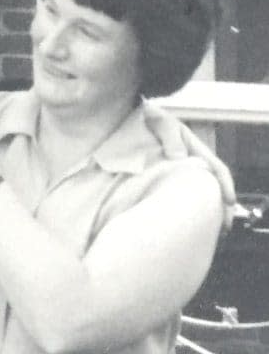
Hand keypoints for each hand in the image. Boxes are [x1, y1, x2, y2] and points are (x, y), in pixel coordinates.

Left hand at [142, 100, 235, 227]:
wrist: (126, 123)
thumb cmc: (147, 120)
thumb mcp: (160, 122)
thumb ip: (169, 136)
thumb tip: (177, 156)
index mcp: (194, 151)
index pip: (216, 169)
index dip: (225, 185)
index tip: (228, 202)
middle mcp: (190, 165)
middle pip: (211, 189)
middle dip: (219, 208)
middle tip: (222, 229)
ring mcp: (177, 176)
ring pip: (196, 197)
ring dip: (204, 214)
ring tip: (206, 233)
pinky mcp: (163, 184)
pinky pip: (177, 200)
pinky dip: (183, 214)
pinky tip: (181, 227)